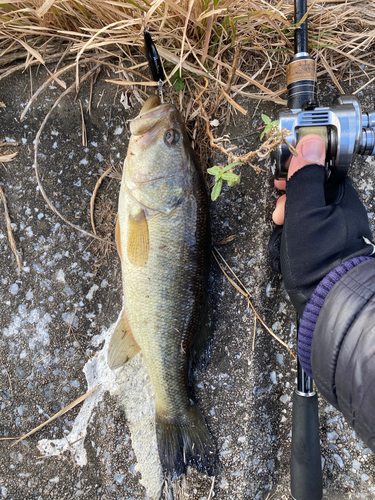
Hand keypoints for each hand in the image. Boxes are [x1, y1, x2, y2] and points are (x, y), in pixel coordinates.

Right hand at [269, 134, 373, 315]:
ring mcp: (334, 229)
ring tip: (282, 232)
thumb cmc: (319, 256)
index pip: (317, 170)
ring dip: (288, 219)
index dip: (296, 172)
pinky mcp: (326, 246)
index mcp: (341, 197)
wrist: (329, 300)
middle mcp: (341, 210)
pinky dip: (294, 234)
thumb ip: (305, 178)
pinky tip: (288, 244)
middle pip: (308, 192)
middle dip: (288, 200)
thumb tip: (311, 140)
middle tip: (280, 215)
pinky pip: (306, 230)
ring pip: (304, 212)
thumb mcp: (305, 213)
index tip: (279, 181)